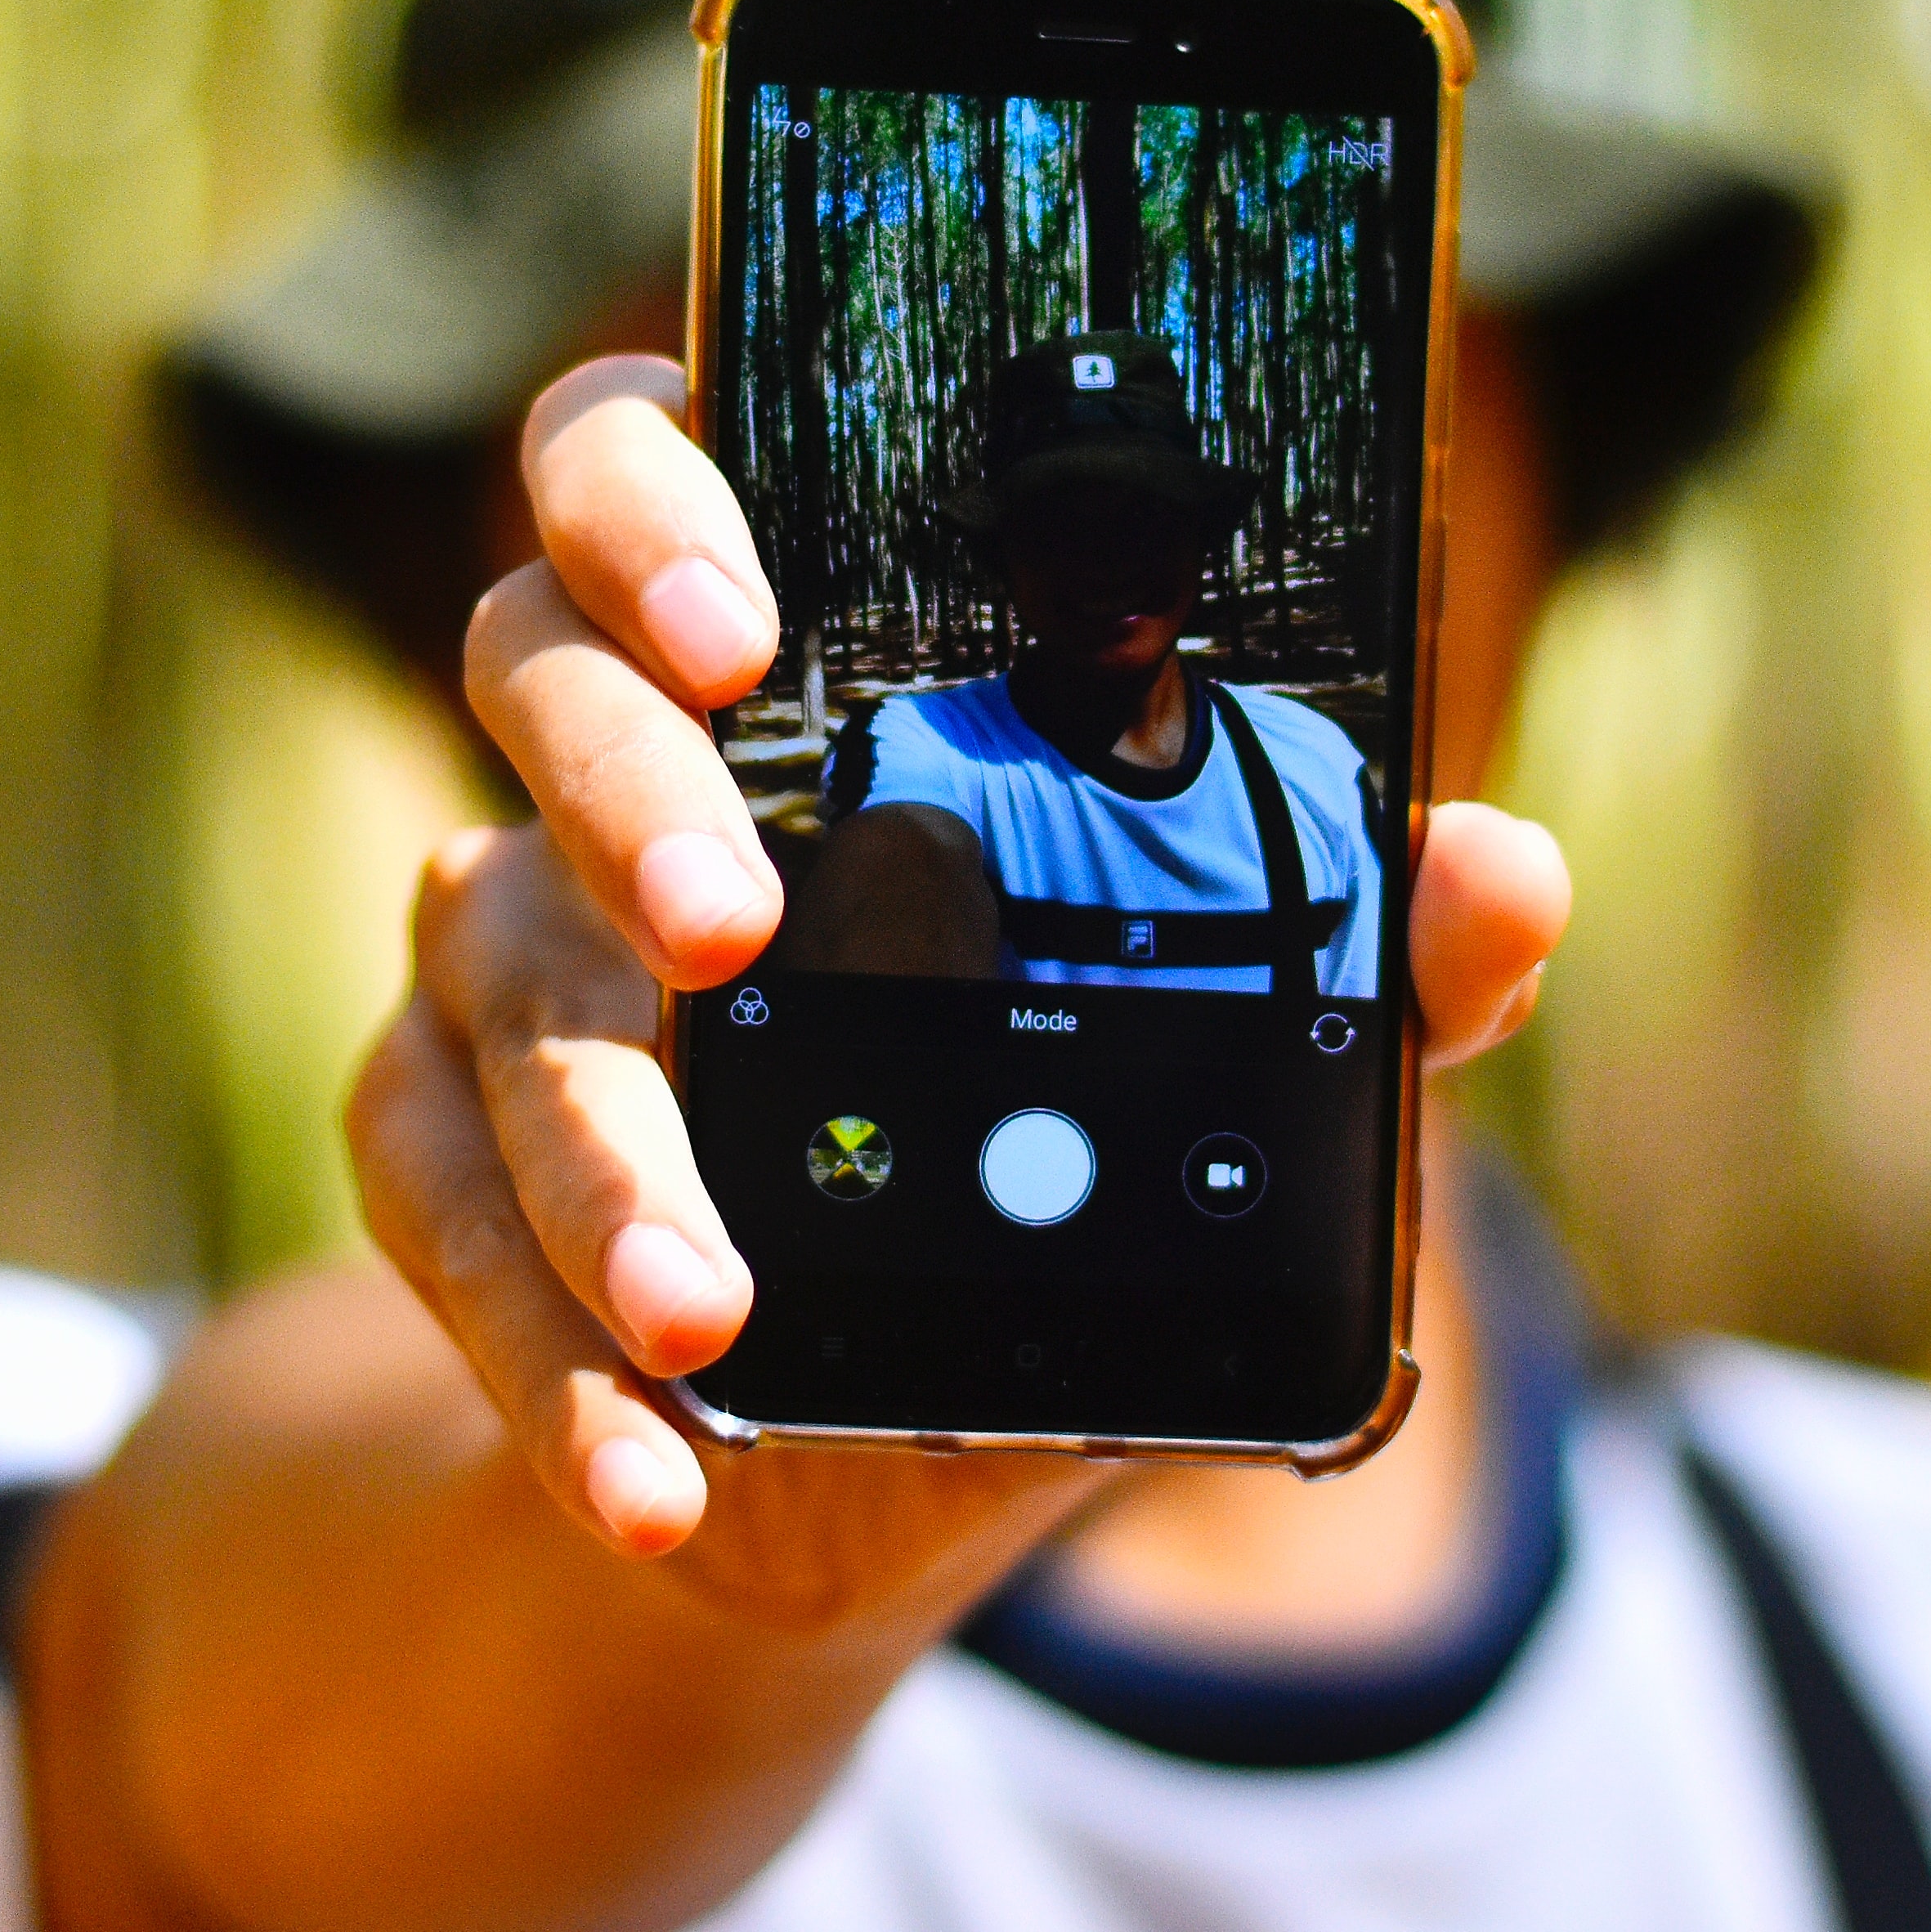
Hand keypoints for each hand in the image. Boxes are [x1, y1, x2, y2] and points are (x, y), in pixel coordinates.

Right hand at [360, 355, 1572, 1591]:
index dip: (653, 494)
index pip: (639, 460)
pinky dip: (548, 1372)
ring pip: (497, 986)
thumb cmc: (1037, 1155)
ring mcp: (496, 944)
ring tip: (708, 1305)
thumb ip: (1359, 963)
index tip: (753, 619)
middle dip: (622, 789)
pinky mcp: (430, 1137)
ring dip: (600, 1157)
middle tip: (735, 925)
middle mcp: (603, 766)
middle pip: (528, 671)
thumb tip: (1500, 871)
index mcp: (777, 666)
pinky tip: (651, 1471)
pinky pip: (446, 1225)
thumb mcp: (1215, 1068)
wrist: (834, 1437)